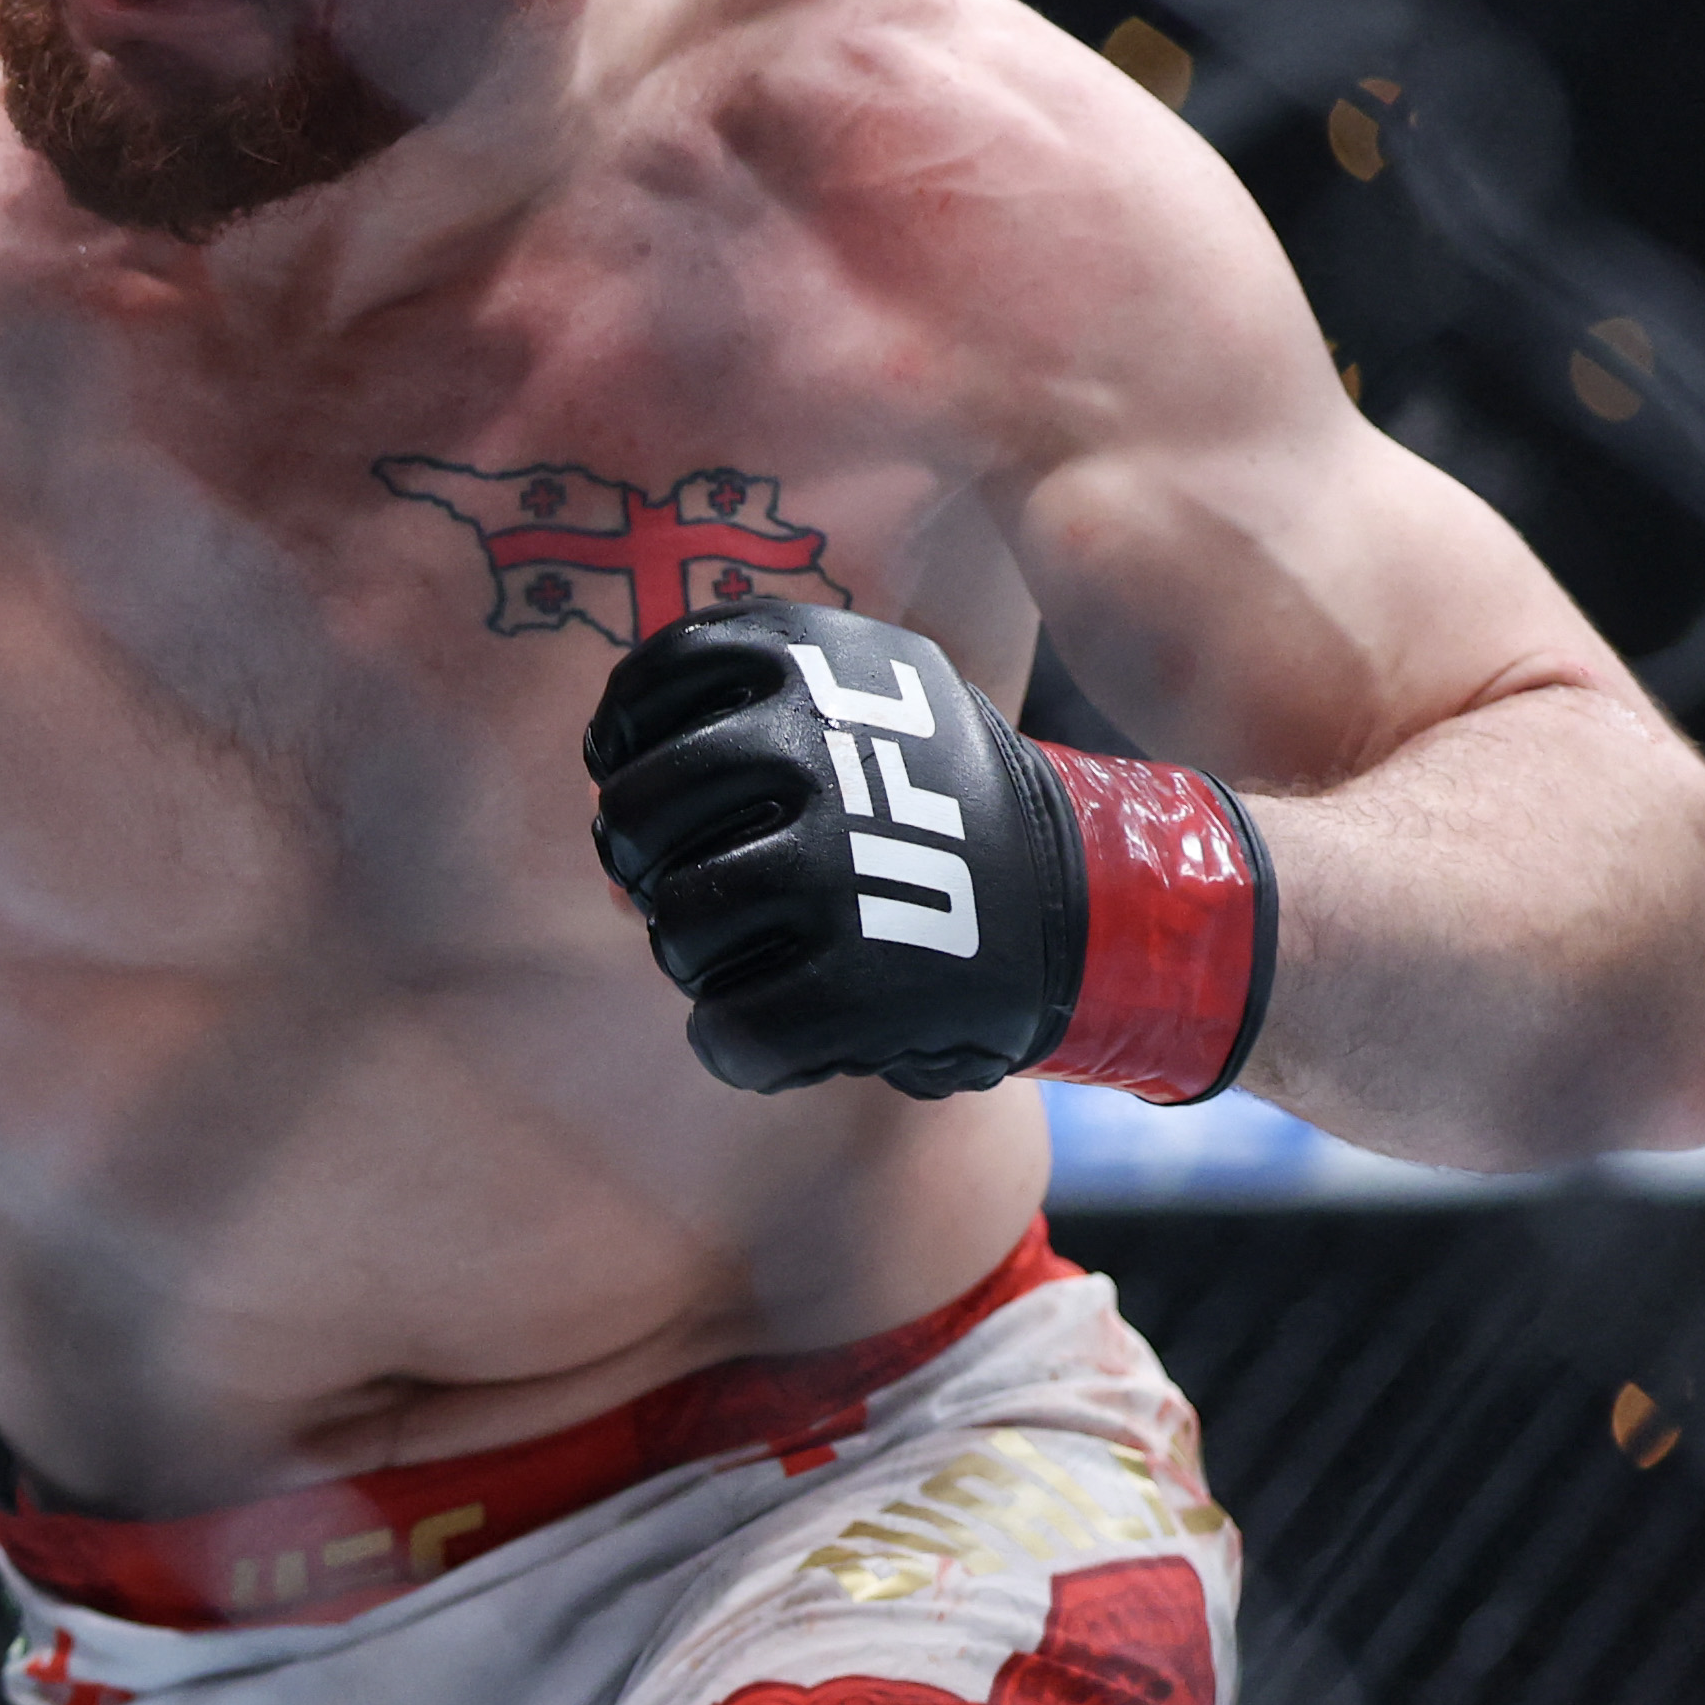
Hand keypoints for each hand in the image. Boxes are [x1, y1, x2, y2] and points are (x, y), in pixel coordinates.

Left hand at [585, 599, 1273, 1105]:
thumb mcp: (851, 729)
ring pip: (676, 926)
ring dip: (695, 956)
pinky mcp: (867, 978)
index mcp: (814, 657)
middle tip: (691, 891)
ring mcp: (840, 862)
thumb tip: (604, 856)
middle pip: (639, 815)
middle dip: (646, 867)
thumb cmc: (937, 814)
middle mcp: (817, 745)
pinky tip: (773, 1033)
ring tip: (754, 957)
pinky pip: (728, 1033)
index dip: (626, 748)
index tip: (639, 778)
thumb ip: (717, 763)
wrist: (1100, 903)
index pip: (650, 686)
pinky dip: (733, 1047)